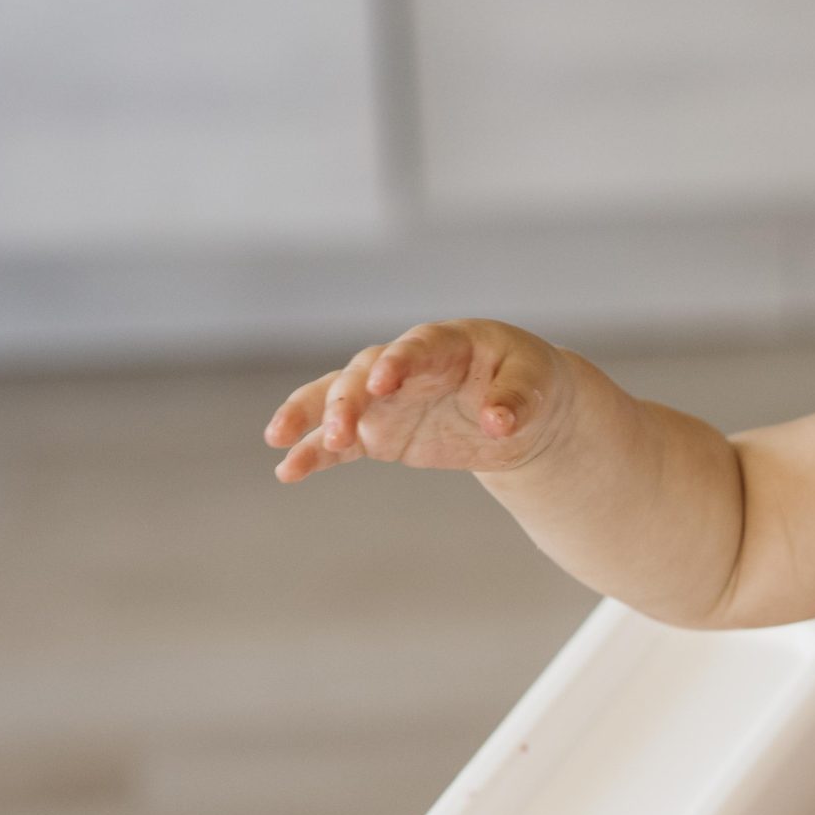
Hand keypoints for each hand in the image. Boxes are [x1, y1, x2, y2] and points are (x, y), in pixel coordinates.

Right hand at [264, 319, 572, 482]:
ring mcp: (385, 398)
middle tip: (336, 432)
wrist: (518, 407)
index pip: (414, 348)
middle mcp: (403, 365)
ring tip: (280, 440)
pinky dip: (313, 454)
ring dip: (308, 417)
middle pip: (363, 375)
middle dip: (345, 401)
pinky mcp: (378, 431)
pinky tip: (287, 472)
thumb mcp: (535, 384)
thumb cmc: (527, 380)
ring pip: (335, 400)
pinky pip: (339, 442)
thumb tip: (498, 422)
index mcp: (445, 343)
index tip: (382, 382)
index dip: (397, 362)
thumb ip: (515, 399)